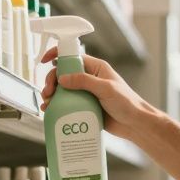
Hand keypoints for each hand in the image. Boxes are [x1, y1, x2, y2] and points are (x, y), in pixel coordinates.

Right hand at [39, 48, 157, 139]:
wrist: (135, 124)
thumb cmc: (127, 103)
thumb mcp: (106, 88)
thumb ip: (84, 81)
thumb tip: (62, 78)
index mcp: (96, 68)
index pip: (73, 57)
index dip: (57, 55)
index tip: (44, 60)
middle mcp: (90, 79)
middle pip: (64, 74)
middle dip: (52, 81)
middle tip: (48, 92)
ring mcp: (86, 94)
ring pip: (63, 90)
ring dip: (52, 94)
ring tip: (47, 103)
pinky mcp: (84, 107)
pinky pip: (67, 104)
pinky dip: (57, 106)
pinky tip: (50, 110)